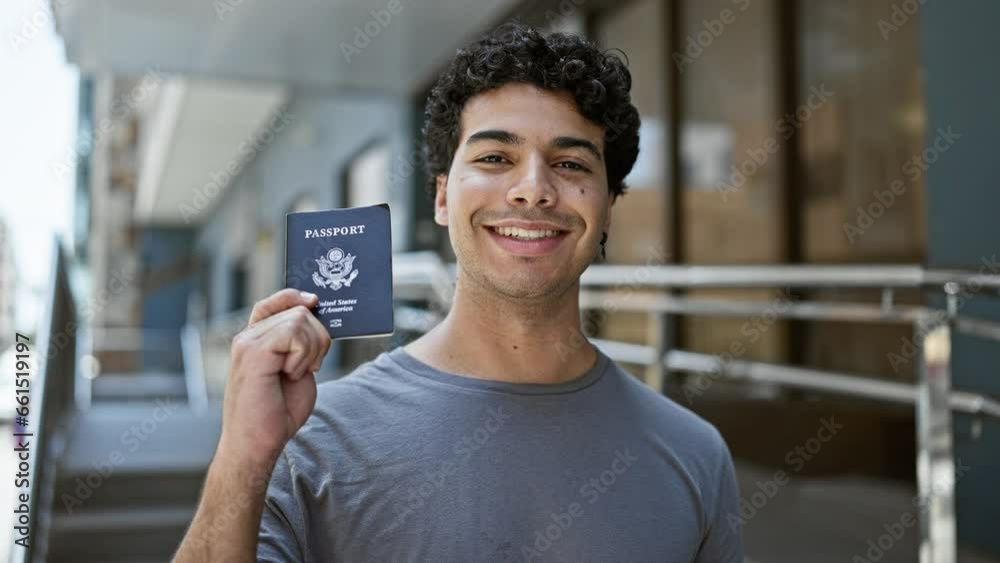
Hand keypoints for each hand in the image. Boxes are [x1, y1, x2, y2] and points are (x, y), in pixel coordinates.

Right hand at [217, 289, 331, 467]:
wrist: (257, 444)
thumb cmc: (276, 413)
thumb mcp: (297, 370)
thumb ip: (302, 345)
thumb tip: (318, 320)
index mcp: (256, 341)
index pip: (274, 302)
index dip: (294, 296)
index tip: (314, 301)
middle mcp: (248, 338)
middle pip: (298, 311)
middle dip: (318, 337)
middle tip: (308, 367)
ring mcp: (247, 343)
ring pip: (299, 319)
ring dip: (311, 348)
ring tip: (296, 373)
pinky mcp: (252, 353)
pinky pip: (293, 333)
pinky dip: (303, 355)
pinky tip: (291, 374)